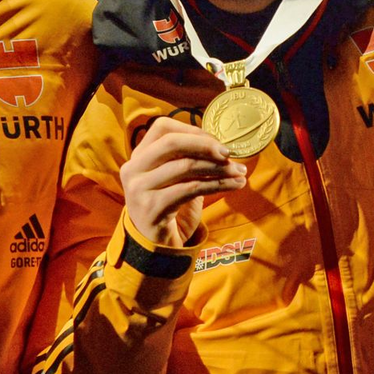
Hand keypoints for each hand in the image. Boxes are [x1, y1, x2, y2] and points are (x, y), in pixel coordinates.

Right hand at [120, 116, 245, 247]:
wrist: (154, 245)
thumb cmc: (169, 207)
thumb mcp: (174, 179)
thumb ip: (188, 159)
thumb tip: (222, 146)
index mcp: (139, 155)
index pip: (162, 128)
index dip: (192, 130)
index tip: (216, 142)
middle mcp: (134, 168)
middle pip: (172, 143)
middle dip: (205, 145)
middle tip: (230, 154)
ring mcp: (140, 188)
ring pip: (185, 166)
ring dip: (218, 168)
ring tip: (240, 172)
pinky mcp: (152, 208)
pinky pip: (191, 189)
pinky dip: (217, 185)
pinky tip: (234, 185)